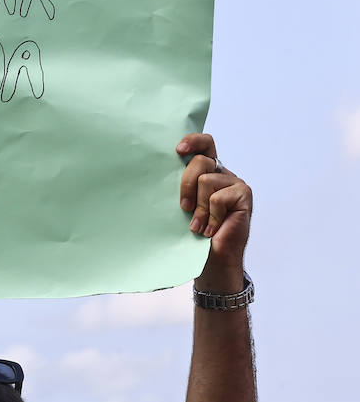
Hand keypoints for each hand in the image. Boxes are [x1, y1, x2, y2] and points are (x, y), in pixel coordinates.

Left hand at [176, 133, 251, 286]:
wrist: (212, 260)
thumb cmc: (194, 233)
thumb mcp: (184, 205)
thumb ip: (181, 187)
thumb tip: (157, 173)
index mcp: (208, 171)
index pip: (205, 144)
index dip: (193, 141)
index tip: (178, 150)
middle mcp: (222, 174)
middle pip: (201, 162)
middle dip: (186, 185)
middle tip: (184, 208)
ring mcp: (235, 183)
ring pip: (207, 181)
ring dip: (199, 208)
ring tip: (198, 226)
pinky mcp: (243, 195)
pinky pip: (218, 197)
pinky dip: (211, 216)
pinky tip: (211, 229)